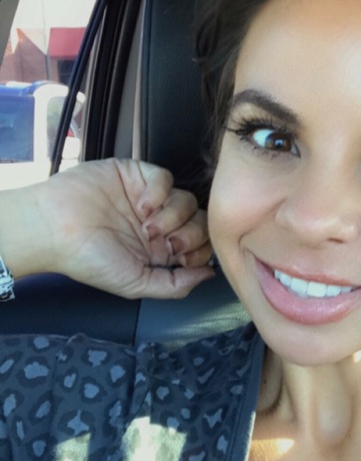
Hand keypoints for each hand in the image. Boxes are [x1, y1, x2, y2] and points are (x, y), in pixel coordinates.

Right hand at [19, 159, 213, 298]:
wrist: (52, 229)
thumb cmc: (88, 259)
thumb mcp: (135, 283)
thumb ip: (174, 285)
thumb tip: (208, 276)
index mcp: (161, 249)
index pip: (200, 244)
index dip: (200, 250)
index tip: (181, 257)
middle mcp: (160, 223)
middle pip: (199, 220)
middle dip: (190, 233)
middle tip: (166, 242)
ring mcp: (150, 198)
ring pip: (187, 199)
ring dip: (173, 214)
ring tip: (146, 225)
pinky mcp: (137, 174)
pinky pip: (166, 178)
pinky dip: (160, 192)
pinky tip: (141, 205)